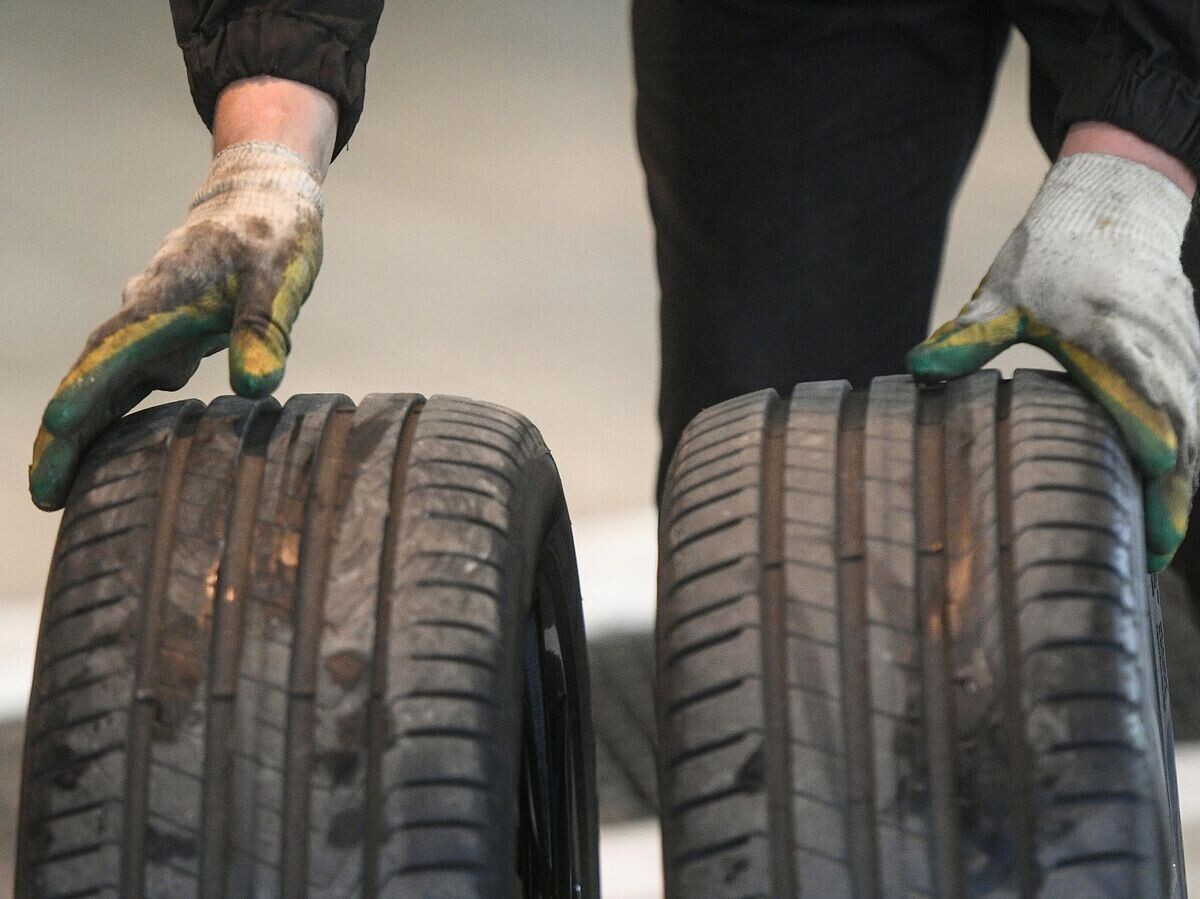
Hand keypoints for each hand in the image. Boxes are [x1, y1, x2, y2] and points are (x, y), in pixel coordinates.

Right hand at [30, 140, 323, 509]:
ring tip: (61, 487)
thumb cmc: (274, 234)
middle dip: (65, 435)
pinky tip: (113, 453)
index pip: (112, 353)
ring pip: (107, 382)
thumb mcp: (279, 279)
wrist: (263, 197)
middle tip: (43, 492)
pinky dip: (114, 411)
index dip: (86, 393)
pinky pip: (130, 378)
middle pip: (93, 378)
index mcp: (163, 301)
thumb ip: (265, 331)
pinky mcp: (167, 334)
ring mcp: (152, 325)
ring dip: (84, 430)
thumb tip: (255, 388)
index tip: (59, 429)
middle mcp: (145, 315)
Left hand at [909, 152, 1199, 571]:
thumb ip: (967, 337)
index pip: (1145, 415)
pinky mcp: (1185, 349)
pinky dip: (1190, 449)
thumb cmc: (1054, 249)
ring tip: (1161, 537)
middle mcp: (1157, 352)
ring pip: (1196, 426)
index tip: (1149, 506)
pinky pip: (1196, 408)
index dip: (1151, 465)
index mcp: (1111, 343)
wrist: (1114, 198)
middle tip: (1151, 554)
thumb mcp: (1003, 293)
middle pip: (1183, 436)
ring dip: (1185, 482)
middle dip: (1173, 498)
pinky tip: (1171, 486)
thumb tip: (918, 370)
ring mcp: (1180, 351)